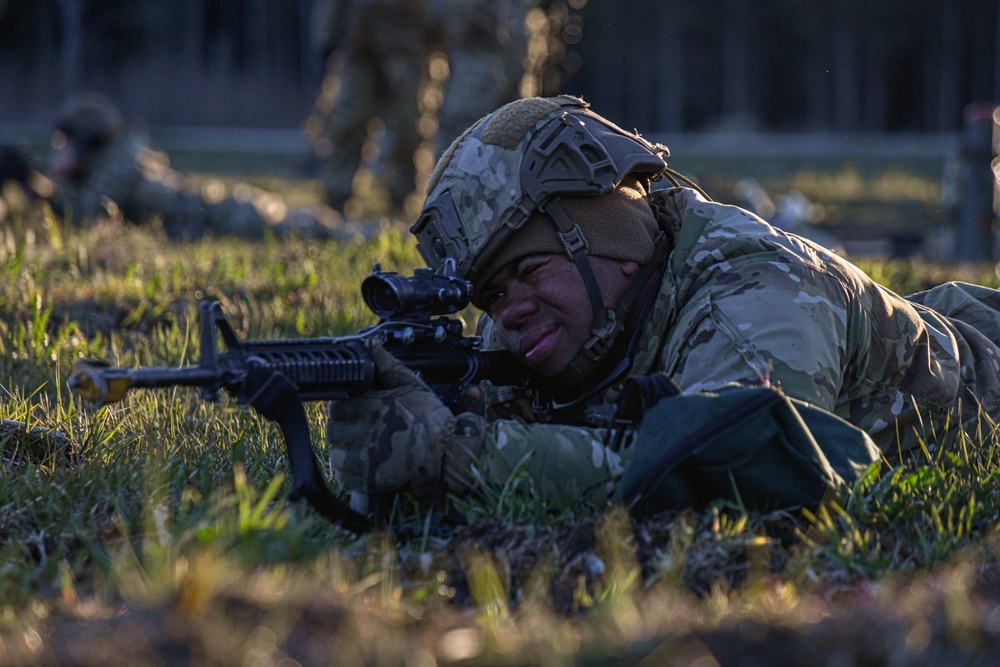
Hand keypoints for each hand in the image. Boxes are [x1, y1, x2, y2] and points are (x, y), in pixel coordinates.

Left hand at [327, 341, 484, 496]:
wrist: (448, 453)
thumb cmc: (431, 418)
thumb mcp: (411, 384)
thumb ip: (387, 364)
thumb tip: (370, 344)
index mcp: (370, 408)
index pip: (338, 407)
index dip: (346, 408)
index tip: (355, 410)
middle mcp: (363, 433)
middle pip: (334, 430)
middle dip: (344, 428)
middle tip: (359, 428)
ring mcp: (364, 459)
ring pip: (336, 453)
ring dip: (344, 449)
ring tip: (361, 446)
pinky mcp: (368, 481)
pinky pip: (343, 477)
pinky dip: (348, 471)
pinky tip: (363, 463)